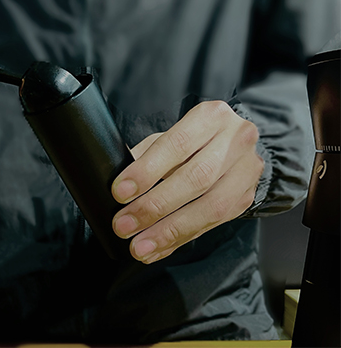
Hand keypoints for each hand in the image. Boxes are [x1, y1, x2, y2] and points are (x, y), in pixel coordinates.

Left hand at [111, 101, 263, 263]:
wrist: (232, 144)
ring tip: (140, 245)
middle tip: (125, 225)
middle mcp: (236, 141)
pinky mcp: (245, 198)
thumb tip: (119, 185)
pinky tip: (157, 248)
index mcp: (211, 117)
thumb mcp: (168, 137)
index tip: (121, 192)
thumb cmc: (192, 139)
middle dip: (155, 206)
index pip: (177, 145)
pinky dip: (179, 240)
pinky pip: (211, 225)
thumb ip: (146, 156)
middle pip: (196, 179)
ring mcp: (246, 171)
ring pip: (209, 207)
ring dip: (169, 231)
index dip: (147, 171)